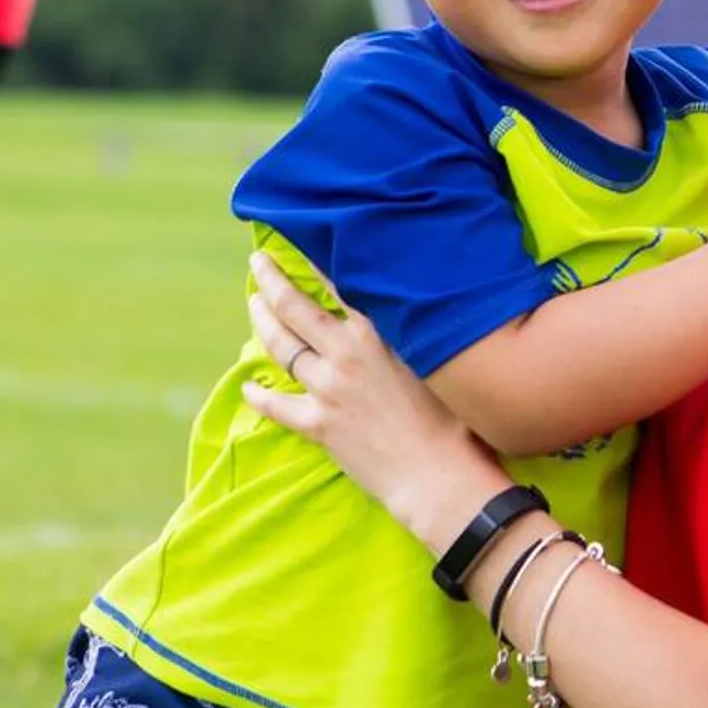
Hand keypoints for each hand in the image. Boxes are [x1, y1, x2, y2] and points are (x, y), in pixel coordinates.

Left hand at [240, 252, 506, 550]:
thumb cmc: (458, 414)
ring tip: (253, 303)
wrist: (439, 472)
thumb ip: (416, 327)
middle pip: (295, 308)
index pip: (339, 282)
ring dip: (262, 323)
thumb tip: (411, 299)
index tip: (299, 236)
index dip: (315, 258)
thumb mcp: (440, 355)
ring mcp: (328, 390)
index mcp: (379, 332)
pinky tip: (249, 386)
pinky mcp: (319, 425)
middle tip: (257, 261)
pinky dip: (260, 396)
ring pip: (281, 348)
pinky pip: (278, 405)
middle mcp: (347, 354)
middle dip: (272, 281)